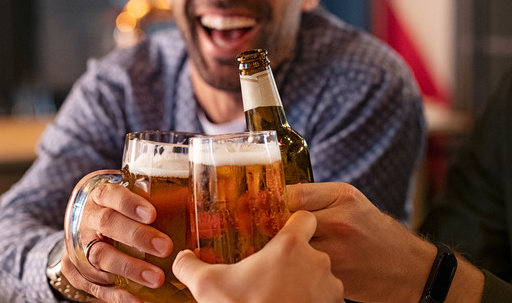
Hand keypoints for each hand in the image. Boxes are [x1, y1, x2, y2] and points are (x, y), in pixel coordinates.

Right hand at [62, 172, 172, 301]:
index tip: (152, 214)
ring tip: (157, 278)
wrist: (81, 225)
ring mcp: (77, 246)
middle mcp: (85, 219)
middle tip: (165, 247)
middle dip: (137, 236)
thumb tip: (191, 202)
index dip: (130, 204)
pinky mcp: (76, 272)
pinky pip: (95, 286)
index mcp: (99, 196)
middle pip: (108, 224)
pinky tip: (138, 299)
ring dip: (130, 268)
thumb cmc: (115, 209)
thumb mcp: (126, 197)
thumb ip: (151, 200)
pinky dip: (118, 295)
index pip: (111, 194)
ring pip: (101, 257)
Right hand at [172, 210, 342, 302]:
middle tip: (273, 274)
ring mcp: (330, 287)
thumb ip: (191, 266)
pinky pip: (326, 296)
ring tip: (282, 294)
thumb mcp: (209, 287)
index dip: (293, 223)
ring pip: (320, 274)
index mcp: (290, 247)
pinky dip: (313, 300)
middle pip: (310, 249)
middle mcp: (317, 262)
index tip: (280, 235)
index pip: (305, 218)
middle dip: (295, 260)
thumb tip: (182, 259)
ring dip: (306, 281)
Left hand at [286, 182, 434, 301]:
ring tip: (292, 249)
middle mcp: (339, 222)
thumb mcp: (352, 201)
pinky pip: (304, 268)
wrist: (407, 268)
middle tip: (276, 231)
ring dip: (288, 249)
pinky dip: (300, 266)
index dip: (277, 202)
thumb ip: (318, 197)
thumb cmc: (376, 231)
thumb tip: (279, 198)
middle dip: (280, 227)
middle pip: (288, 222)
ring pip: (293, 248)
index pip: (291, 194)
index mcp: (342, 197)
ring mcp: (336, 251)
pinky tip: (305, 265)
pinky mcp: (334, 276)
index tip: (271, 208)